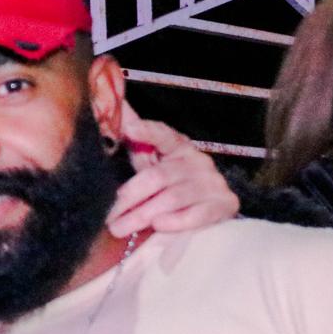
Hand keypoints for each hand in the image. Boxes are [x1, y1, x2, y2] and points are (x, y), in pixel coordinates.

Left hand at [107, 103, 239, 237]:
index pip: (163, 135)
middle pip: (158, 176)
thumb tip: (116, 105)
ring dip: (142, 215)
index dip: (147, 132)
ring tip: (119, 229)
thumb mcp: (151, 163)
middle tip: (108, 217)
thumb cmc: (170, 185)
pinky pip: (197, 214)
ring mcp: (212, 182)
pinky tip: (158, 226)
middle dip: (129, 198)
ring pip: (172, 197)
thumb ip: (134, 142)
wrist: (210, 208)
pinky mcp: (224, 204)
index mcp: (178, 147)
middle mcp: (197, 161)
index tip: (130, 128)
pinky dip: (175, 221)